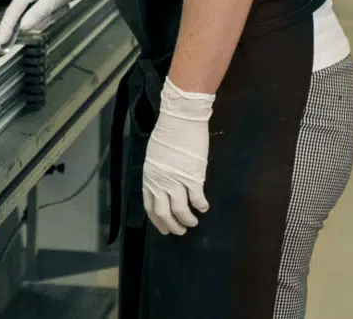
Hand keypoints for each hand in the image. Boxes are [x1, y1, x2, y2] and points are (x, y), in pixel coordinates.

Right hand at [0, 0, 91, 45]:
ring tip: (61, 4)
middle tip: (59, 9)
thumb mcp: (54, 0)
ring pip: (35, 15)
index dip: (6, 28)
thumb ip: (37, 14)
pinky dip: (51, 10)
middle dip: (44, 18)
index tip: (0, 42)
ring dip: (50, 14)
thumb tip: (22, 27)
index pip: (12, 13)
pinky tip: (60, 3)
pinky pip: (39, 9)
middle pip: (26, 16)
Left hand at [142, 79, 213, 234]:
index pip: (150, 206)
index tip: (164, 228)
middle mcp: (160, 182)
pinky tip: (204, 207)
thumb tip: (163, 185)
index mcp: (149, 177)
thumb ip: (158, 173)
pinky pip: (197, 199)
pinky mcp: (193, 178)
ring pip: (181, 211)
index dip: (157, 220)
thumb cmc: (168, 134)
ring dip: (188, 220)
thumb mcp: (155, 156)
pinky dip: (201, 206)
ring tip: (194, 222)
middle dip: (172, 226)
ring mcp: (176, 181)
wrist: (180, 120)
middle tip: (180, 231)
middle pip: (164, 213)